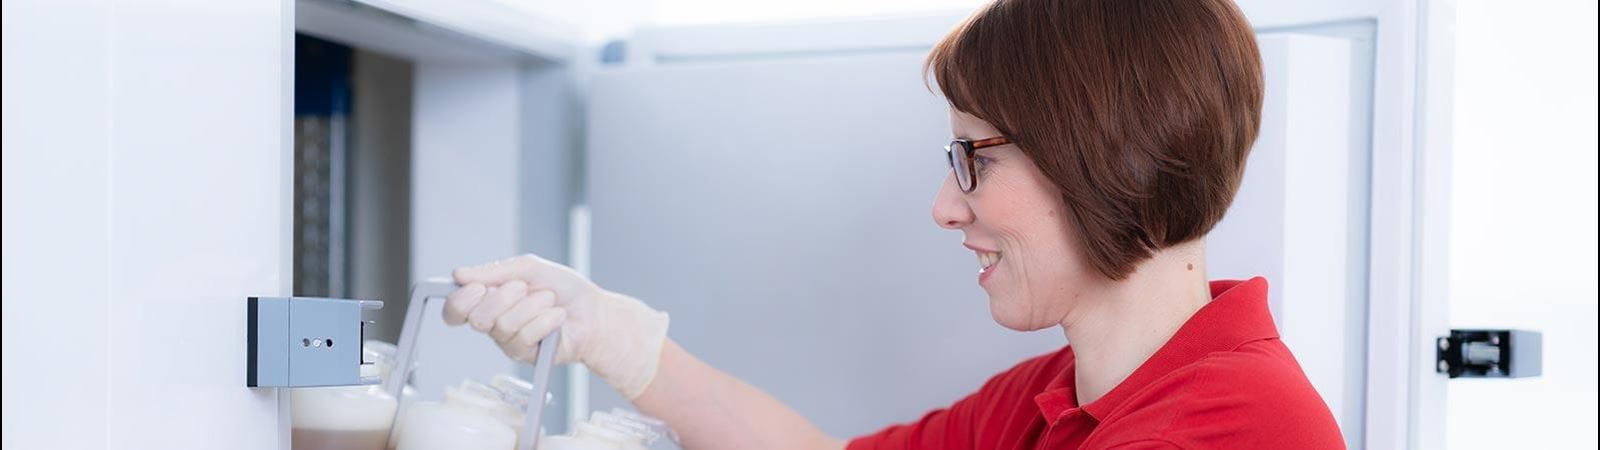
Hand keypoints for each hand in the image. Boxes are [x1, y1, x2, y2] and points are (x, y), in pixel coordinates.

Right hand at [442, 254, 669, 399]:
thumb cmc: (563, 289)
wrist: (594, 312)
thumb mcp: (529, 268)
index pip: (454, 309)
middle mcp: (493, 323)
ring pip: (504, 326)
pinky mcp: (526, 356)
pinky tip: (557, 318)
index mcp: (488, 300)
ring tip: (549, 302)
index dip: (460, 300)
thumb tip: (459, 274)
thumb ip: (495, 270)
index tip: (478, 287)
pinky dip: (545, 321)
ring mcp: (508, 342)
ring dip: (532, 306)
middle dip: (504, 298)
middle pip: (477, 319)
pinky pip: (525, 338)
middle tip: (525, 288)